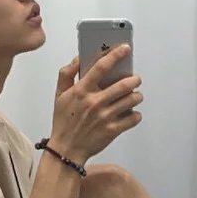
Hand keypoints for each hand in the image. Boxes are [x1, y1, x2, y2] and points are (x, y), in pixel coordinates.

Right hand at [50, 45, 143, 161]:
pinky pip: (133, 118)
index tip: (125, 48)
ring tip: (134, 96)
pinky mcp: (113, 130)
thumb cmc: (64, 121)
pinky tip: (131, 113)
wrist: (67, 149)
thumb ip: (67, 74)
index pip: (101, 67)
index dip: (115, 55)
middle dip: (134, 80)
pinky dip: (136, 115)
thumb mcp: (59, 95)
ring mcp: (105, 117)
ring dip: (137, 96)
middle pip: (124, 84)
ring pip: (132, 100)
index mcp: (81, 91)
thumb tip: (78, 59)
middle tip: (135, 80)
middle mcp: (95, 102)